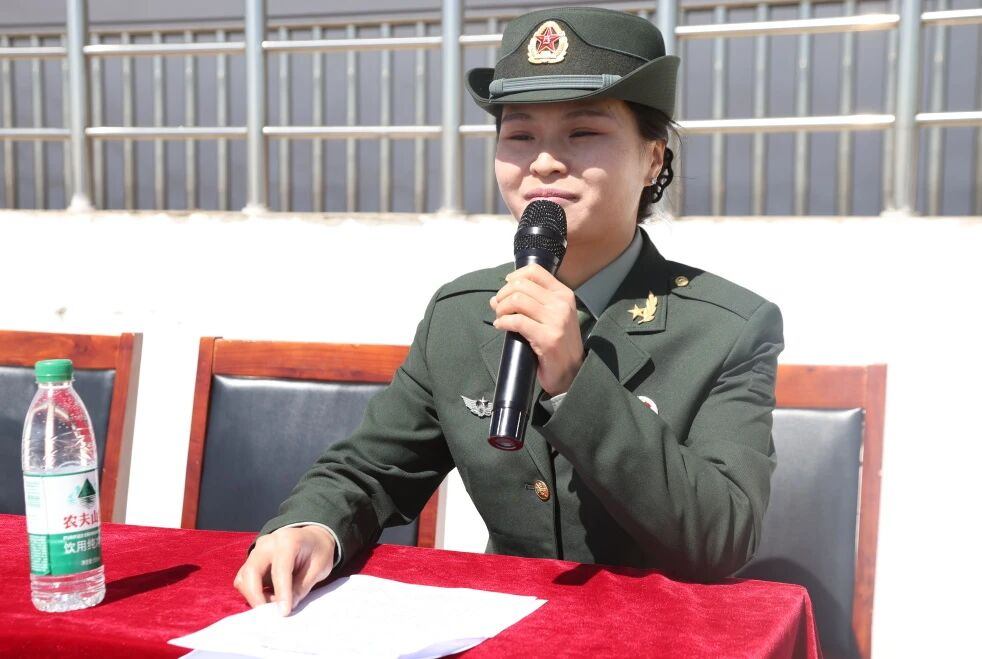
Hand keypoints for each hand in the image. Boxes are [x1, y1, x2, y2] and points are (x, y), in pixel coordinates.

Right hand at [233, 525, 335, 615]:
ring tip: (272, 605)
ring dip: (253, 596)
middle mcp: (268, 544)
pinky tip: (267, 598)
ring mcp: (256, 551)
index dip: (281, 593)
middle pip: (252, 571)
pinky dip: (251, 592)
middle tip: (268, 614)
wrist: (312, 537)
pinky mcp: (251, 561)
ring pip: (243, 577)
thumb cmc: (318, 551)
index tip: (284, 612)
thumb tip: (285, 607)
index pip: (280, 570)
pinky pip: (243, 579)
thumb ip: (301, 587)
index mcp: (288, 541)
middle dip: (256, 596)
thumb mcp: (319, 568)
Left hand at [490, 263, 583, 395]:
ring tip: (500, 317)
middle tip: (498, 307)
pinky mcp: (547, 338)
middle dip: (503, 295)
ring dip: (501, 308)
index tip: (506, 286)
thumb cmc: (559, 344)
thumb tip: (497, 298)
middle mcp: (561, 304)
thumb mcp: (553, 316)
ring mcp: (556, 321)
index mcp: (564, 294)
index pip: (535, 272)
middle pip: (521, 285)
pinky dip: (503, 322)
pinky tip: (500, 326)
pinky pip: (517, 321)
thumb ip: (532, 303)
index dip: (514, 276)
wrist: (572, 372)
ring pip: (517, 300)